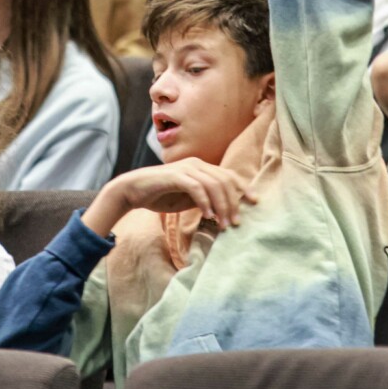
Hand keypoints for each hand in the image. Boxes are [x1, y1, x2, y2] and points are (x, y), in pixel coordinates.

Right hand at [83, 158, 257, 236]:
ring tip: (223, 224)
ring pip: (213, 185)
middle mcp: (196, 164)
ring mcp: (186, 168)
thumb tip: (224, 211)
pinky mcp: (175, 176)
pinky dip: (205, 203)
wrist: (133, 191)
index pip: (228, 176)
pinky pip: (197, 188)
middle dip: (233, 203)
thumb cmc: (161, 195)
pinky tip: (207, 217)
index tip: (254, 202)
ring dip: (221, 206)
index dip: (243, 188)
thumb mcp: (188, 198)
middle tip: (235, 223)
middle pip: (224, 181)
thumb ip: (205, 199)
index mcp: (201, 167)